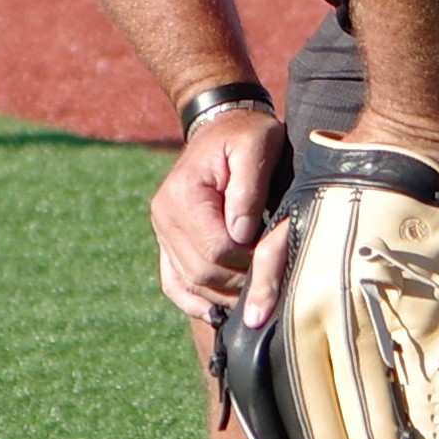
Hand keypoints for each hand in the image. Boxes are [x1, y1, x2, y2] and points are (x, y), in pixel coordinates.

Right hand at [153, 106, 292, 322]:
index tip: (276, 256)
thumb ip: (248, 189)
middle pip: (202, 272)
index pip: (217, 249)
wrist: (221, 126)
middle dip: (239, 282)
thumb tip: (242, 235)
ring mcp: (162, 231)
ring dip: (223, 295)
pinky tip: (216, 313)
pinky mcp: (167, 241)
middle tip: (271, 278)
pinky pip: (173, 282)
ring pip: (190, 283)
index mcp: (183, 195)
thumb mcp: (256, 146)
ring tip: (255, 294)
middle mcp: (164, 216)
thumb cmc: (245, 135)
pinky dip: (193, 302)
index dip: (249, 261)